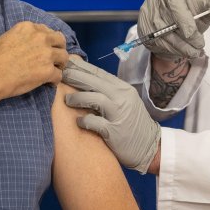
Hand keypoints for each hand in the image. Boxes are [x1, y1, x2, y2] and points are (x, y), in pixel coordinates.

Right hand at [0, 21, 68, 97]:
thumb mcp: (6, 37)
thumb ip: (22, 37)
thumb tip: (27, 43)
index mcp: (29, 28)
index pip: (47, 30)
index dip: (48, 40)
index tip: (46, 47)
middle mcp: (40, 38)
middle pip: (60, 40)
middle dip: (59, 49)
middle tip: (55, 58)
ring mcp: (46, 54)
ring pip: (64, 57)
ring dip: (60, 64)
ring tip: (54, 70)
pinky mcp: (48, 70)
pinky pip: (59, 75)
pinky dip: (55, 80)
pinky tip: (49, 83)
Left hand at [62, 58, 160, 173]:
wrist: (149, 146)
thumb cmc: (132, 123)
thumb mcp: (124, 101)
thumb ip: (107, 91)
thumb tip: (84, 80)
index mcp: (122, 88)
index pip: (99, 73)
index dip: (81, 67)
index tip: (66, 63)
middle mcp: (121, 98)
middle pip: (94, 82)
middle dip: (75, 77)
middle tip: (61, 75)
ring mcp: (119, 114)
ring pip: (95, 99)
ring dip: (78, 98)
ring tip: (67, 100)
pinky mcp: (114, 131)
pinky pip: (95, 122)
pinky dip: (84, 120)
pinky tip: (78, 121)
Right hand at [137, 0, 209, 58]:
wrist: (170, 20)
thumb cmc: (188, 11)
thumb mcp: (200, 7)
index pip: (175, 4)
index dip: (184, 21)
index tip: (193, 34)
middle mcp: (154, 0)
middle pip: (169, 23)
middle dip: (187, 38)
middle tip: (200, 46)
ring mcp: (146, 16)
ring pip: (164, 37)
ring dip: (181, 48)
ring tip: (195, 52)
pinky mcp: (143, 30)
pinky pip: (159, 44)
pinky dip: (173, 50)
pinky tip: (182, 51)